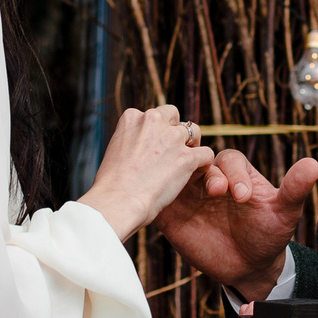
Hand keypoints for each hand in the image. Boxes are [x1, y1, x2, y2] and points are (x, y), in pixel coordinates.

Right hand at [77, 104, 215, 239]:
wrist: (117, 202)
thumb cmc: (110, 186)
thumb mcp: (114, 151)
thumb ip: (131, 142)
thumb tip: (139, 149)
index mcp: (132, 117)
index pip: (153, 115)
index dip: (156, 131)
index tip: (154, 148)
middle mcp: (153, 121)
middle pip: (174, 116)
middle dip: (175, 131)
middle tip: (172, 152)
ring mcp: (171, 138)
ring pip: (194, 132)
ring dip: (192, 146)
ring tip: (186, 163)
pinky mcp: (186, 157)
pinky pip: (206, 154)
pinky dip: (203, 164)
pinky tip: (196, 174)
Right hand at [153, 150, 317, 295]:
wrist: (247, 267)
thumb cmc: (268, 235)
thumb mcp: (284, 213)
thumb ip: (294, 189)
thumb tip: (313, 163)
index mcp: (236, 172)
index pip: (229, 160)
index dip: (234, 174)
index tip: (242, 197)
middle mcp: (209, 178)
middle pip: (197, 160)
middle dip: (204, 172)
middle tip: (216, 193)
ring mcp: (187, 195)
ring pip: (175, 175)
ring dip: (177, 180)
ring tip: (186, 198)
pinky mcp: (170, 214)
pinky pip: (157, 199)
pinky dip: (153, 196)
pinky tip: (157, 205)